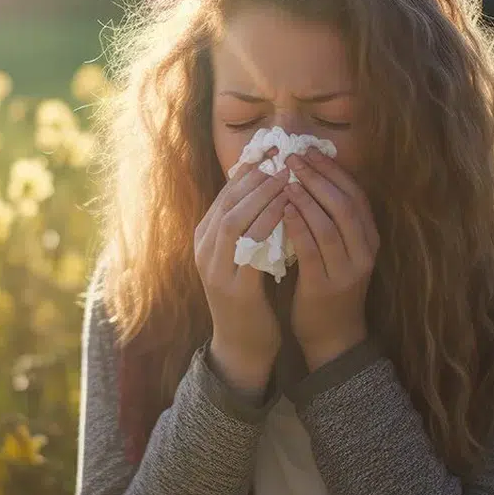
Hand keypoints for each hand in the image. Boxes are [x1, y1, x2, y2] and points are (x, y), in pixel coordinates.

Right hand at [194, 147, 291, 395]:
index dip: (248, 170)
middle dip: (255, 176)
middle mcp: (204, 250)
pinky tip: (289, 211)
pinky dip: (269, 225)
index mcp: (205, 239)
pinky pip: (250, 248)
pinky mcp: (234, 288)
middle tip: (282, 156)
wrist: (241, 345)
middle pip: (227, 202)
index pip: (224, 194)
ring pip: (234, 220)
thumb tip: (267, 186)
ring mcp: (216, 269)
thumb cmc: (247, 296)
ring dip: (261, 196)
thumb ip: (247, 225)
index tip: (272, 149)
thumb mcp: (241, 255)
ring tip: (287, 177)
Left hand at [282, 148, 380, 369]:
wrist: (332, 336)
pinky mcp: (326, 286)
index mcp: (369, 239)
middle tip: (293, 158)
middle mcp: (364, 252)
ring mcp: (348, 270)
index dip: (333, 170)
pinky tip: (282, 210)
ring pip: (330, 224)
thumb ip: (330, 219)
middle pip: (344, 204)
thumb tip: (308, 177)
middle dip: (318, 177)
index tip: (310, 151)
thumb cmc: (329, 286)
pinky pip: (312, 249)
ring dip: (307, 197)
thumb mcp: (339, 250)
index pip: (356, 194)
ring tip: (286, 178)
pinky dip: (298, 226)